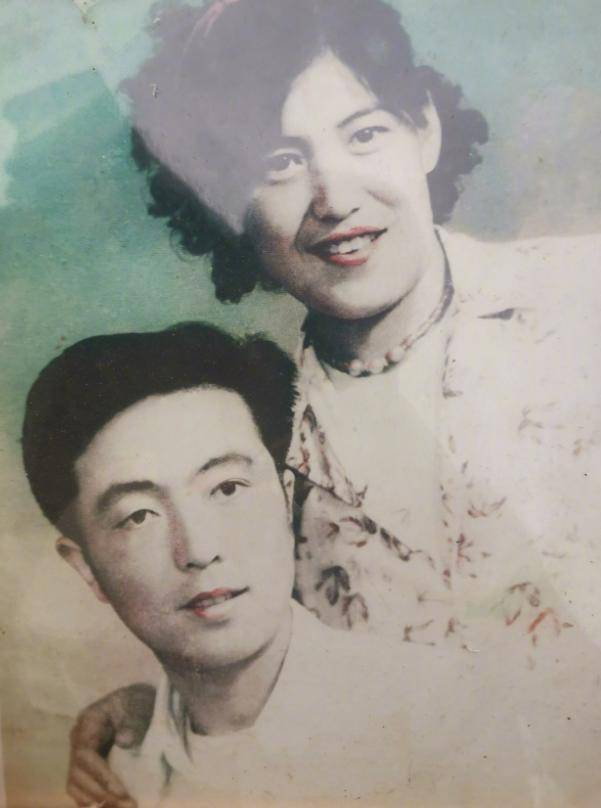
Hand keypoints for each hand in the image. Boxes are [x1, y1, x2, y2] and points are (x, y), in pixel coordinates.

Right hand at [67, 683, 155, 806]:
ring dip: (96, 800)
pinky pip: (81, 788)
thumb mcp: (138, 706)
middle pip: (77, 774)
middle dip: (101, 793)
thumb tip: (124, 740)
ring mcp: (79, 754)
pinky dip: (93, 800)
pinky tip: (111, 807)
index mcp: (88, 722)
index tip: (120, 792)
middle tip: (127, 805)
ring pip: (75, 785)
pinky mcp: (86, 766)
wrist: (137, 702)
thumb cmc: (136, 703)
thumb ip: (132, 722)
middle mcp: (78, 740)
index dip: (100, 775)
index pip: (85, 754)